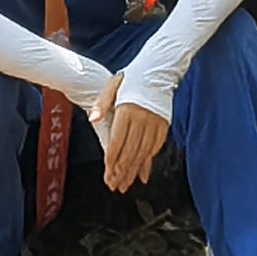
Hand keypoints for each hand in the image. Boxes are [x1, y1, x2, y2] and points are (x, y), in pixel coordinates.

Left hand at [89, 72, 169, 191]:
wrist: (157, 69)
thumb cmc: (131, 78)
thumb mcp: (112, 85)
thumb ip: (101, 104)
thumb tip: (92, 120)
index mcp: (126, 110)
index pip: (117, 141)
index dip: (112, 160)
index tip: (107, 173)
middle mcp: (141, 118)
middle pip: (129, 151)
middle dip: (121, 171)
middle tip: (115, 186)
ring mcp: (154, 123)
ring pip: (142, 153)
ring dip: (133, 171)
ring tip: (125, 184)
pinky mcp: (163, 125)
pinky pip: (154, 148)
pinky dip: (147, 162)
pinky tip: (141, 173)